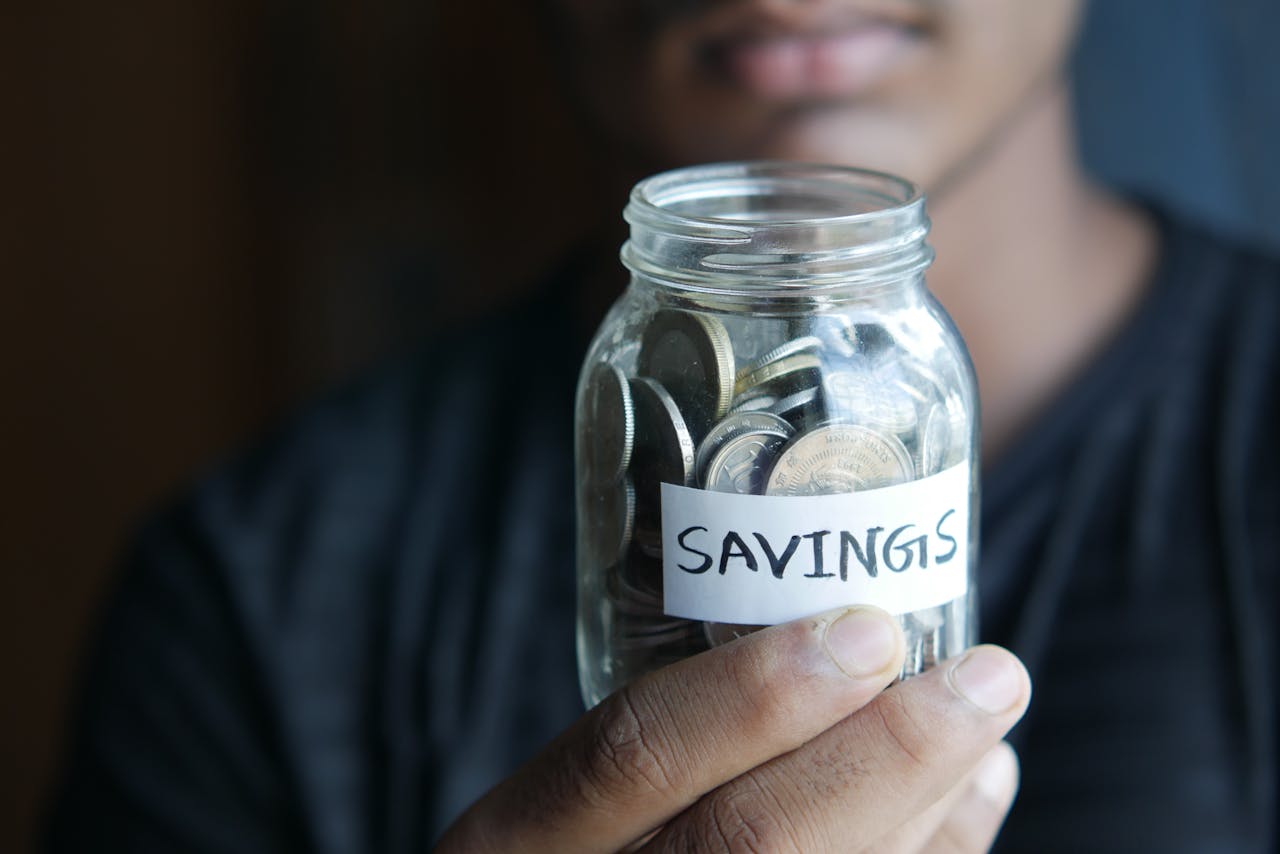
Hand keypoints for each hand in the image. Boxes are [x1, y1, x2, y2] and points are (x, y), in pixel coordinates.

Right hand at [437, 606, 1030, 852]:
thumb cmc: (574, 847)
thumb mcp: (558, 794)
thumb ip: (653, 729)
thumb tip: (832, 626)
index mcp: (519, 837)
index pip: (629, 754)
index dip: (752, 693)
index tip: (866, 631)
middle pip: (753, 841)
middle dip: (889, 756)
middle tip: (986, 677)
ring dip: (934, 810)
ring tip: (989, 733)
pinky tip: (970, 804)